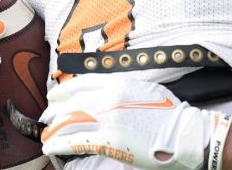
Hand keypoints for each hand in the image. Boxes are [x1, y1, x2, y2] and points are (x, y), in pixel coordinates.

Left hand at [39, 75, 231, 169]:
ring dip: (53, 129)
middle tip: (45, 118)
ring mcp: (108, 119)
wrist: (186, 133)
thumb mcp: (146, 90)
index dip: (62, 91)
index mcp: (119, 83)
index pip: (81, 83)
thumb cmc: (172, 115)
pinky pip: (76, 141)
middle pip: (71, 102)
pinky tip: (51, 147)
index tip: (53, 96)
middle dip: (54, 111)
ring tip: (45, 136)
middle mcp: (110, 97)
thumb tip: (108, 95)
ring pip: (70, 121)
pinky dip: (59, 144)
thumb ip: (124, 90)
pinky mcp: (109, 141)